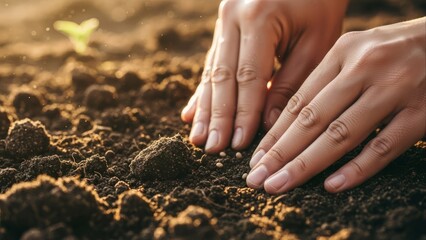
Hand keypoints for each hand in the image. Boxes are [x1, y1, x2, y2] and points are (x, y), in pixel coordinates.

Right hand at [181, 0, 347, 152]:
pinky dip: (204, 91)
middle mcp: (233, 16)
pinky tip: (192, 113)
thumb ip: (291, 84)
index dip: (243, 113)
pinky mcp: (222, 27)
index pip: (249, 77)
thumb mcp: (317, 43)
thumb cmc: (320, 5)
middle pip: (222, 76)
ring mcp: (223, 19)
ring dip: (206, 108)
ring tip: (198, 138)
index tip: (237, 144)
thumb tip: (268, 125)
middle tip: (212, 148)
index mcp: (259, 17)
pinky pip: (212, 62)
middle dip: (218, 116)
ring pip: (211, 71)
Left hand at [246, 17, 425, 193]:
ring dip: (307, 164)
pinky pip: (385, 146)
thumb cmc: (391, 50)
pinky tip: (331, 185)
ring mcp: (395, 89)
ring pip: (342, 134)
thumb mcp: (354, 52)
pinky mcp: (423, 111)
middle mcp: (364, 68)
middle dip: (280, 153)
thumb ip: (324, 82)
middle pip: (313, 119)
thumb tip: (285, 122)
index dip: (275, 134)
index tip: (256, 158)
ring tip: (280, 185)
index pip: (300, 101)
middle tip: (257, 178)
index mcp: (342, 52)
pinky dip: (357, 168)